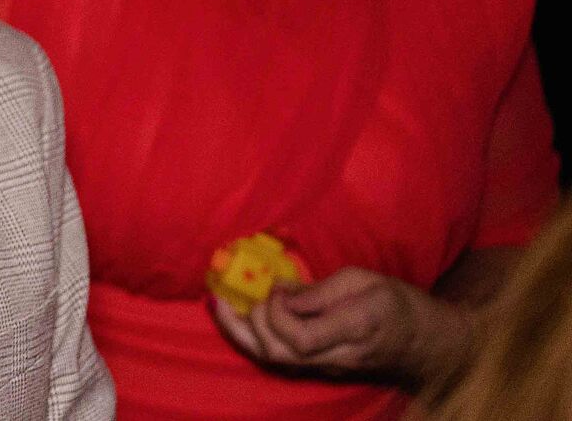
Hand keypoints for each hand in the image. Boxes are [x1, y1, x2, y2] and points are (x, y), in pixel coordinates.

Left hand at [210, 267, 470, 387]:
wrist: (429, 344)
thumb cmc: (399, 304)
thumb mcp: (364, 281)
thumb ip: (320, 291)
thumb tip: (279, 293)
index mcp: (352, 329)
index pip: (300, 338)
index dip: (276, 314)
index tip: (276, 288)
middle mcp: (337, 356)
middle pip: (279, 355)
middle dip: (247, 326)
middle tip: (236, 297)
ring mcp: (329, 368)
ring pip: (277, 362)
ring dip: (243, 335)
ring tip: (222, 308)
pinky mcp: (323, 369)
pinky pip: (284, 361)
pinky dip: (257, 341)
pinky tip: (242, 320)